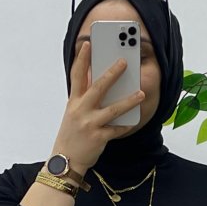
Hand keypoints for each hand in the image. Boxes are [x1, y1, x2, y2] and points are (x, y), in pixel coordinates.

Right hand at [52, 40, 145, 173]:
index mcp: (74, 102)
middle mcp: (81, 111)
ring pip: (113, 110)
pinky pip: (116, 130)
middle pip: (98, 88)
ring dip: (129, 101)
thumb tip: (95, 79)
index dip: (82, 59)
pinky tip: (134, 121)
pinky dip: (126, 125)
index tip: (88, 44)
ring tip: (141, 94)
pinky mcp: (98, 138)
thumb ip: (83, 97)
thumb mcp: (73, 113)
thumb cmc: (71, 135)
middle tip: (124, 61)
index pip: (77, 76)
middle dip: (112, 73)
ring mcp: (90, 124)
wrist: (65, 161)